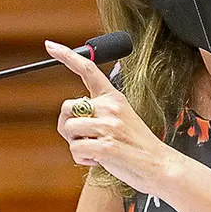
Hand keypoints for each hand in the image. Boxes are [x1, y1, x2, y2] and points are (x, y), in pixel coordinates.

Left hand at [45, 40, 185, 195]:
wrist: (159, 165)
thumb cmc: (135, 145)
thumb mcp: (121, 118)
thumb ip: (97, 112)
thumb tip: (69, 116)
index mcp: (113, 97)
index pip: (88, 69)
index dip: (66, 56)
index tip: (50, 46)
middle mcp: (111, 107)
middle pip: (66, 108)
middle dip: (67, 126)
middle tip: (84, 138)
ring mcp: (109, 126)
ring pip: (68, 129)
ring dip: (76, 144)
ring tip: (95, 149)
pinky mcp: (106, 145)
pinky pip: (75, 149)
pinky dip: (82, 158)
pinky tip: (97, 159)